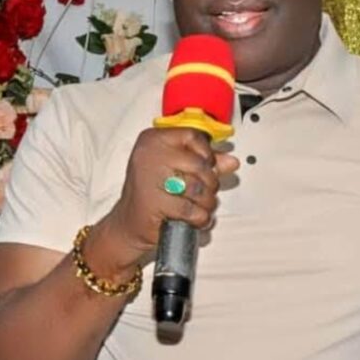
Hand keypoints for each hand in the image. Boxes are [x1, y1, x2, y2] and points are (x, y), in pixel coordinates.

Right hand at [86, 127, 238, 276]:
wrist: (128, 224)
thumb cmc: (151, 194)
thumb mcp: (175, 170)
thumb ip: (203, 162)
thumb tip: (231, 161)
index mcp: (153, 140)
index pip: (192, 135)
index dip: (207, 152)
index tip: (208, 164)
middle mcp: (148, 154)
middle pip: (199, 163)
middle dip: (210, 182)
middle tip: (206, 191)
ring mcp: (149, 177)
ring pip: (198, 187)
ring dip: (207, 202)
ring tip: (200, 206)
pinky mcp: (153, 202)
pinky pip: (190, 209)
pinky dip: (199, 217)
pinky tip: (195, 218)